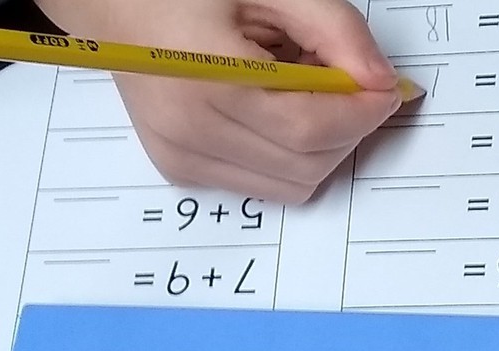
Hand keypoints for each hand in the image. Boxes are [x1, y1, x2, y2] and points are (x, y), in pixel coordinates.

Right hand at [35, 0, 406, 201]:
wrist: (112, 0)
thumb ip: (334, 29)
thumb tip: (381, 81)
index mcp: (207, 82)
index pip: (311, 131)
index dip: (361, 114)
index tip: (387, 90)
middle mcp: (189, 134)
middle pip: (308, 165)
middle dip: (346, 130)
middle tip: (349, 82)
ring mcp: (183, 159)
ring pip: (292, 185)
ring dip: (320, 146)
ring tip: (303, 90)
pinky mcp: (182, 170)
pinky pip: (264, 184)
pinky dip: (288, 155)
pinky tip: (273, 108)